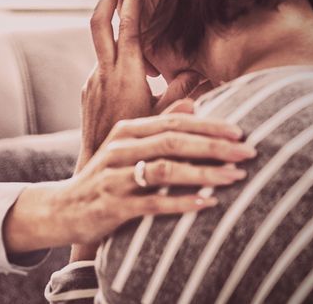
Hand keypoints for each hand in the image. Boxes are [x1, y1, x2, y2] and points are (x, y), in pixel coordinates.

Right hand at [3, 111, 254, 252]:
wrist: (63, 209)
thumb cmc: (104, 178)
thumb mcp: (126, 147)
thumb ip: (158, 126)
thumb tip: (193, 103)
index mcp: (126, 131)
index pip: (173, 122)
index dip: (209, 126)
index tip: (241, 131)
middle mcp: (119, 150)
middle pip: (173, 142)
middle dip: (214, 146)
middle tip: (249, 151)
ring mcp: (115, 177)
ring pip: (165, 170)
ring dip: (204, 173)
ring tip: (236, 177)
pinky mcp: (113, 206)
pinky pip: (153, 204)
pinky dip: (183, 203)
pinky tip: (208, 203)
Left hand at [80, 0, 207, 160]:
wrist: (98, 165)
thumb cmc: (137, 145)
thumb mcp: (165, 117)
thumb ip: (182, 92)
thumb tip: (201, 71)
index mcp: (126, 75)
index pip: (128, 28)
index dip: (131, 3)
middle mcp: (103, 73)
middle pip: (98, 24)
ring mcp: (92, 82)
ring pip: (103, 48)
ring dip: (116, 34)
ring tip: (134, 31)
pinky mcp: (87, 92)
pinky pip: (103, 67)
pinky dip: (116, 60)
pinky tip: (133, 75)